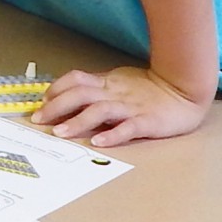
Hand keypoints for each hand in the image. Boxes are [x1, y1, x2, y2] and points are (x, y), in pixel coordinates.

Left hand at [32, 66, 213, 145]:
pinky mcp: (147, 121)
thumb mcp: (118, 80)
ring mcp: (130, 107)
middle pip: (80, 94)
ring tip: (60, 132)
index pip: (75, 80)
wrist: (183, 89)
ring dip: (77, 121)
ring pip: (99, 110)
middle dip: (56, 107)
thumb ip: (97, 86)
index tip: (41, 101)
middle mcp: (114, 93)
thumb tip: (69, 92)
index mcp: (107, 82)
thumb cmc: (149, 87)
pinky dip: (112, 135)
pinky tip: (98, 142)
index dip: (56, 89)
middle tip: (38, 119)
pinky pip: (128, 127)